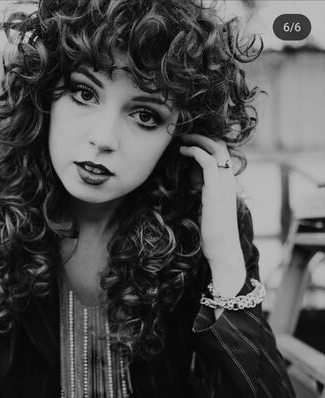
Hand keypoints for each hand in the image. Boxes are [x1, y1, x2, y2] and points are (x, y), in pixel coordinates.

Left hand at [179, 133, 245, 296]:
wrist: (223, 251)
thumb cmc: (213, 233)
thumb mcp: (207, 206)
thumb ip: (203, 190)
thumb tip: (193, 178)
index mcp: (227, 184)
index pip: (222, 154)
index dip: (207, 144)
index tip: (189, 141)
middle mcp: (229, 181)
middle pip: (222, 146)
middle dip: (203, 136)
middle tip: (184, 133)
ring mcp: (224, 185)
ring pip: (217, 149)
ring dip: (198, 139)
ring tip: (182, 138)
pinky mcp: (216, 191)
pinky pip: (209, 162)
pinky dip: (196, 152)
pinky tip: (183, 151)